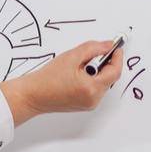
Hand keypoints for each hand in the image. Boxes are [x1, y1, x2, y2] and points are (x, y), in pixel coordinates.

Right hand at [0, 38, 123, 123]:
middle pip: (110, 78)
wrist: (33, 95)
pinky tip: (78, 74)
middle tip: (95, 52)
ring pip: (103, 83)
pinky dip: (92, 79)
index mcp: (92, 89)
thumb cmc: (48, 78)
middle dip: (106, 63)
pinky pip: (95, 89)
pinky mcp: (84, 105)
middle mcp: (93, 100)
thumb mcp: (72, 56)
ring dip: (98, 71)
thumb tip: (108, 45)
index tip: (115, 47)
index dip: (117, 57)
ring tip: (80, 65)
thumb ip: (93, 48)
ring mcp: (89, 104)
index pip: (115, 71)